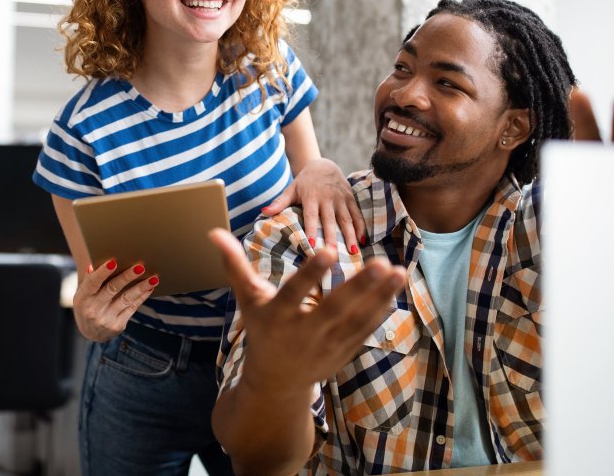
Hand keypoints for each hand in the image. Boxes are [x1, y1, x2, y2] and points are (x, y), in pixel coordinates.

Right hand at [71, 258, 158, 341]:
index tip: (113, 261)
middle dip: (127, 277)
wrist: (91, 334)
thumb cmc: (87, 306)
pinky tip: (150, 288)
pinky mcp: (118, 325)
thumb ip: (88, 279)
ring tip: (153, 278)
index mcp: (82, 299)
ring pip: (126, 299)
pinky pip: (132, 308)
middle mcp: (93, 310)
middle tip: (140, 267)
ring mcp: (106, 319)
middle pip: (112, 289)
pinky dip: (142, 297)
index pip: (92, 283)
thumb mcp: (82, 294)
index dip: (102, 272)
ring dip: (141, 288)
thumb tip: (93, 264)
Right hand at [210, 228, 404, 393]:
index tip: (328, 250)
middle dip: (359, 287)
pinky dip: (380, 311)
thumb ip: (235, 266)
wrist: (276, 381)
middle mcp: (304, 332)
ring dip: (380, 296)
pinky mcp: (343, 352)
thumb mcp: (248, 299)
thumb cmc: (262, 329)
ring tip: (399, 270)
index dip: (311, 273)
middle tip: (382, 263)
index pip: (295, 292)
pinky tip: (394, 290)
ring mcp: (327, 345)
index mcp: (278, 316)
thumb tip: (214, 232)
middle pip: (335, 308)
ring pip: (357, 319)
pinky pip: (365, 330)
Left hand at [262, 158, 365, 251]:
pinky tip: (363, 240)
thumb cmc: (304, 182)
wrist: (324, 165)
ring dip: (350, 234)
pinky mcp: (351, 198)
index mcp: (311, 197)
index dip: (311, 230)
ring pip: (346, 219)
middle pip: (330, 220)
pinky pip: (357, 214)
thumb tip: (263, 212)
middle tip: (333, 254)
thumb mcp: (291, 189)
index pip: (311, 216)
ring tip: (353, 251)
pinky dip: (361, 226)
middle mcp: (327, 198)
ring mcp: (341, 198)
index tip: (312, 245)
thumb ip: (279, 202)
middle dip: (332, 237)